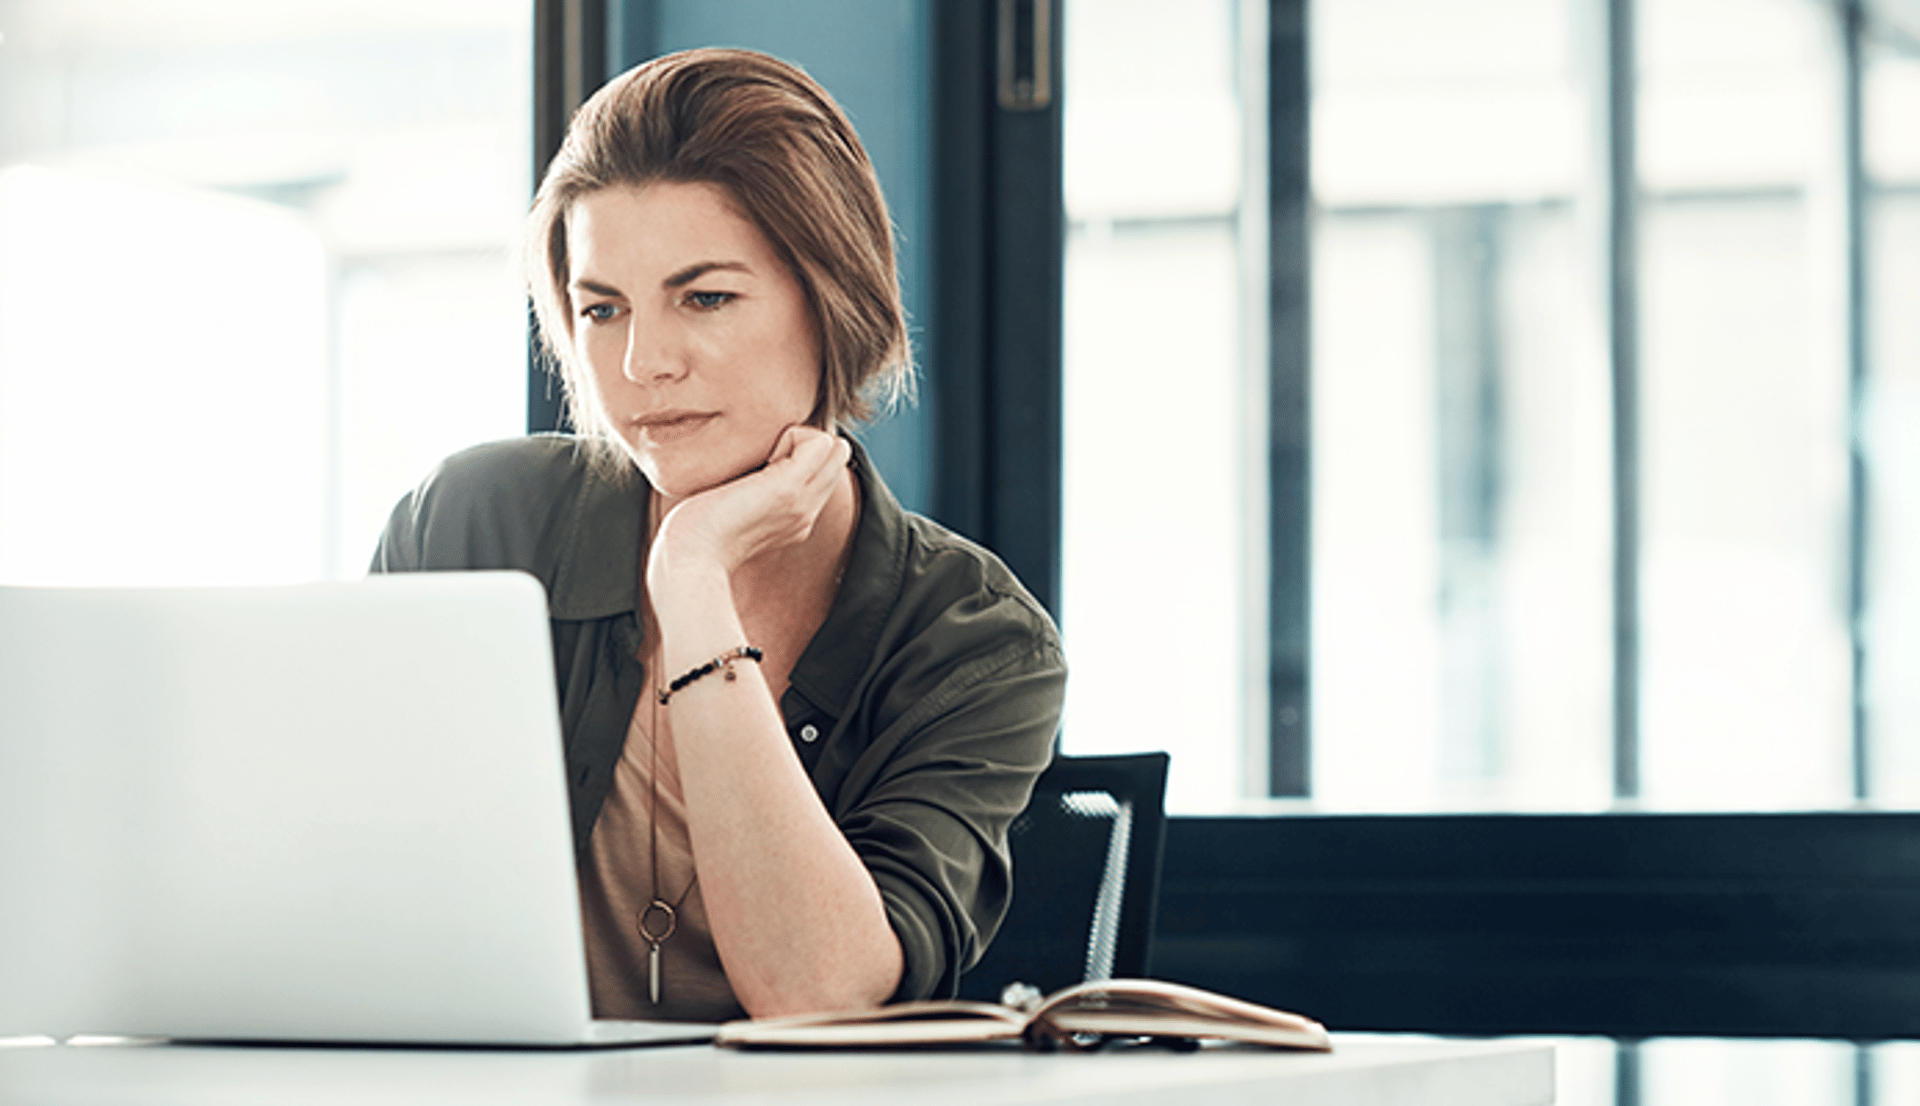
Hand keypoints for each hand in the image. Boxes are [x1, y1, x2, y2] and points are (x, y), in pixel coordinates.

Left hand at [648, 426, 851, 587]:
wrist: (690, 561)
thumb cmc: (693, 537)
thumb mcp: (725, 512)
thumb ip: (741, 494)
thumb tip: (735, 473)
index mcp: (792, 521)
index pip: (820, 473)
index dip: (796, 456)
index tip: (757, 468)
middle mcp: (806, 513)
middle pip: (836, 457)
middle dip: (803, 443)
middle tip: (762, 459)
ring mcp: (802, 502)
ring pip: (835, 447)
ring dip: (799, 438)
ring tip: (763, 459)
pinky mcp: (789, 488)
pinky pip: (818, 441)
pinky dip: (792, 435)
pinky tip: (763, 457)